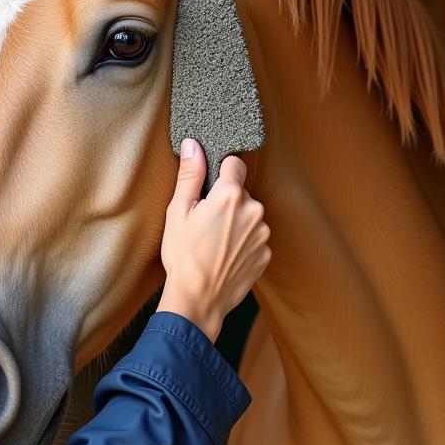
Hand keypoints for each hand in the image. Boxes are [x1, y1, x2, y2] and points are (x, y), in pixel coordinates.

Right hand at [156, 138, 270, 343]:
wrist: (198, 299)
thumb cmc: (183, 256)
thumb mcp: (178, 211)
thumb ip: (190, 175)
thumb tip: (193, 145)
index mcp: (231, 195)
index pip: (234, 164)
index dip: (220, 173)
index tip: (209, 189)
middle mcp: (254, 210)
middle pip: (241, 193)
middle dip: (226, 202)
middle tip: (205, 223)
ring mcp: (263, 234)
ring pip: (249, 216)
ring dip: (236, 223)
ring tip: (214, 242)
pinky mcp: (266, 254)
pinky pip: (254, 237)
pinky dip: (243, 242)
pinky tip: (225, 255)